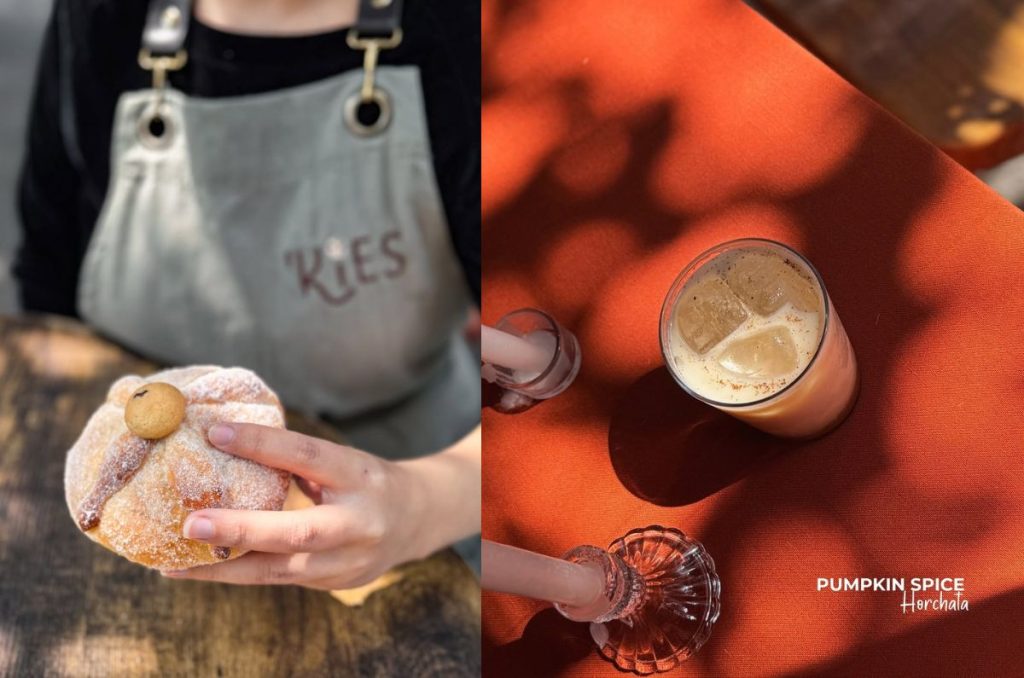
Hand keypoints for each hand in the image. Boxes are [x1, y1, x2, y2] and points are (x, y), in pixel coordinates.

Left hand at [162, 423, 479, 588]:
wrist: (418, 519)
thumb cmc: (365, 480)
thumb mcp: (342, 460)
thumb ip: (296, 459)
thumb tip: (224, 441)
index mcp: (360, 474)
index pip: (309, 456)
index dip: (264, 444)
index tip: (216, 432)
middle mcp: (359, 521)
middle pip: (298, 531)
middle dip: (242, 530)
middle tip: (191, 523)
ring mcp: (350, 560)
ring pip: (281, 570)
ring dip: (225, 568)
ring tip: (176, 563)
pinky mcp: (335, 583)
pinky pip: (280, 579)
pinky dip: (239, 574)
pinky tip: (202, 569)